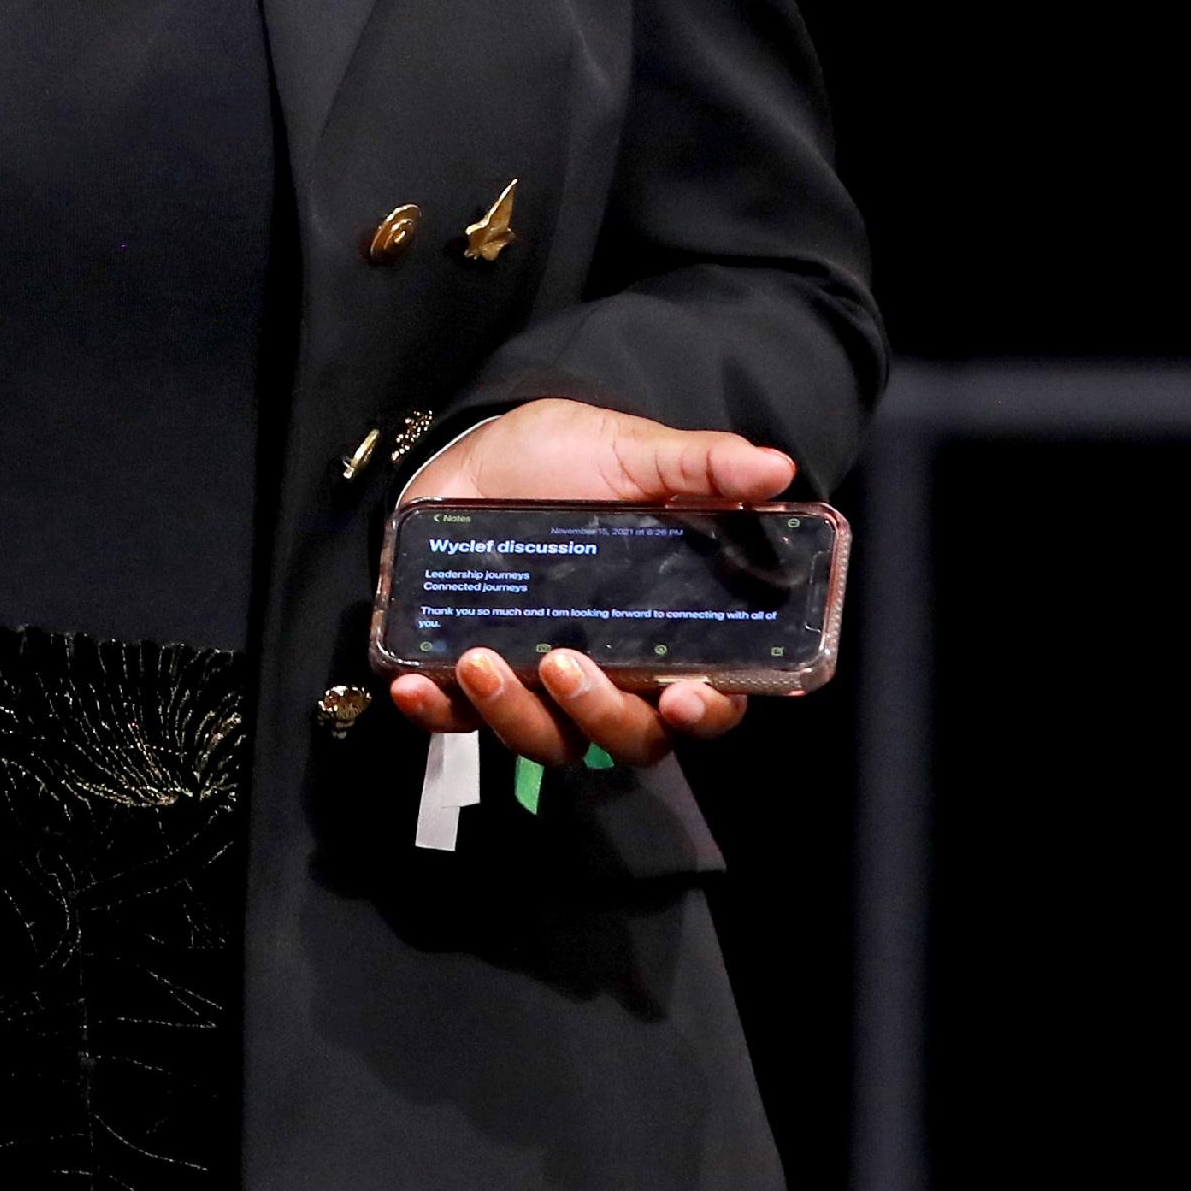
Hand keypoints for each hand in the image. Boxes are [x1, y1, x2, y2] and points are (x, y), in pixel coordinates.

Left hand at [384, 397, 797, 768]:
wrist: (471, 450)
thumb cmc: (564, 459)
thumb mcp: (633, 454)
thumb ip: (701, 467)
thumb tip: (774, 467)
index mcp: (666, 629)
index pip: (706, 698)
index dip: (705, 712)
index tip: (684, 696)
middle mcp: (610, 669)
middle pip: (629, 737)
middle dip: (601, 717)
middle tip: (563, 664)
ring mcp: (538, 681)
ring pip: (548, 741)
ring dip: (514, 716)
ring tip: (478, 660)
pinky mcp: (469, 678)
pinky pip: (457, 722)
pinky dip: (436, 713)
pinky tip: (415, 685)